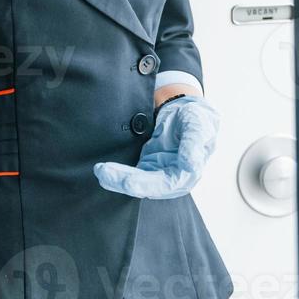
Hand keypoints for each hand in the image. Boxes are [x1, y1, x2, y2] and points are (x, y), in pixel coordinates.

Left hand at [93, 95, 218, 199]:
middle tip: (104, 173)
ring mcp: (158, 174)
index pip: (166, 184)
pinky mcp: (148, 167)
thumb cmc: (196, 119)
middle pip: (146, 186)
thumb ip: (194, 144)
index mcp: (188, 173)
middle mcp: (173, 179)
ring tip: (100, 171)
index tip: (128, 183)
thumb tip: (190, 165)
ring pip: (136, 182)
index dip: (146, 185)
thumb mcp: (198, 126)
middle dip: (124, 181)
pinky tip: (103, 171)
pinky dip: (116, 174)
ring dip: (116, 179)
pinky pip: (130, 174)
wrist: (186, 112)